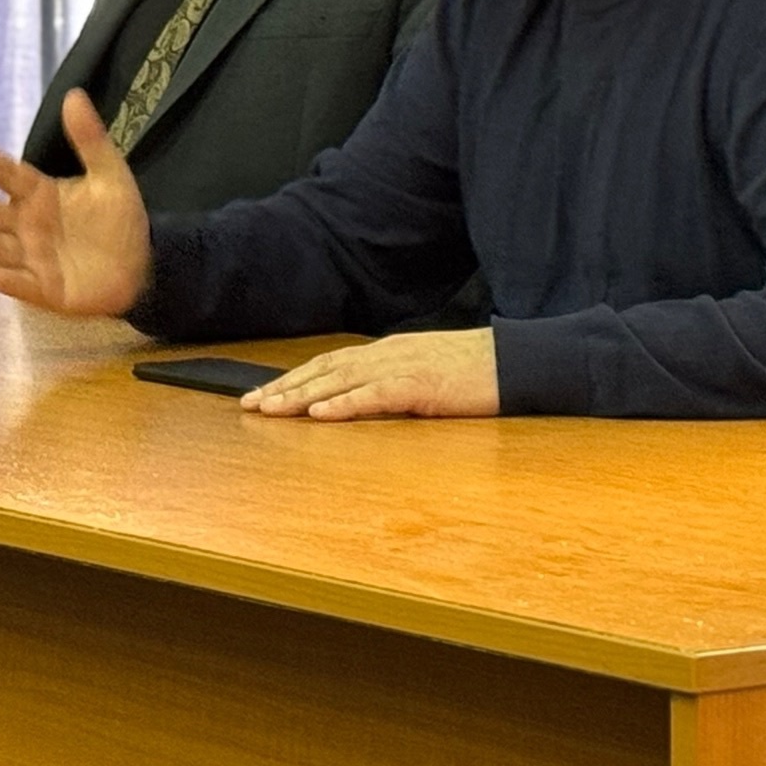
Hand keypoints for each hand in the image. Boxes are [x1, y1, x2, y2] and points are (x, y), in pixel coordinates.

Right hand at [0, 90, 151, 315]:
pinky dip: (7, 281)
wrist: (141, 265)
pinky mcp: (45, 289)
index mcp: (41, 195)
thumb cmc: (118, 218)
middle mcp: (28, 226)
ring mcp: (34, 259)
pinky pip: (23, 285)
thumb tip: (73, 94)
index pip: (11, 175)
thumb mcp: (110, 174)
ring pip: (1, 248)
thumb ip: (90, 139)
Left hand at [244, 329, 500, 420]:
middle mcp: (387, 354)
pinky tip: (320, 413)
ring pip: (340, 380)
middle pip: (325, 369)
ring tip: (269, 410)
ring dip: (301, 396)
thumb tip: (363, 399)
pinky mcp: (421, 386)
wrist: (516, 360)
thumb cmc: (475, 372)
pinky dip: (344, 404)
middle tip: (249, 405)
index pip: (330, 363)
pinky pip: (374, 395)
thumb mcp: (425, 374)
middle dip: (284, 387)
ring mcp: (403, 367)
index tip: (264, 394)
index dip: (295, 378)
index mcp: (388, 352)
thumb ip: (394, 383)